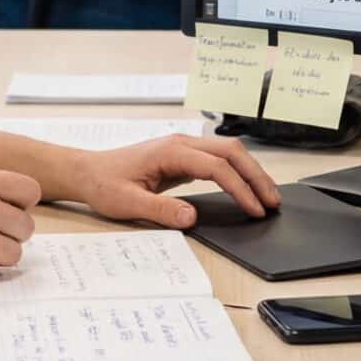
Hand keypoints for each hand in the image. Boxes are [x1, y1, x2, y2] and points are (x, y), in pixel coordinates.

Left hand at [64, 135, 280, 228]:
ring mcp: (183, 147)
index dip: (240, 188)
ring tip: (267, 196)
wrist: (88, 172)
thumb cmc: (105, 184)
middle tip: (273, 201)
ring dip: (250, 171)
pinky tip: (245, 188)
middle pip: (231, 151)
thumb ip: (161, 210)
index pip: (217, 167)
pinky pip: (218, 159)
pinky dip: (236, 172)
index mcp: (171, 151)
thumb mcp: (128, 203)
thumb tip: (191, 217)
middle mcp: (181, 143)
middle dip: (256, 175)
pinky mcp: (182, 157)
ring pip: (228, 152)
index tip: (255, 210)